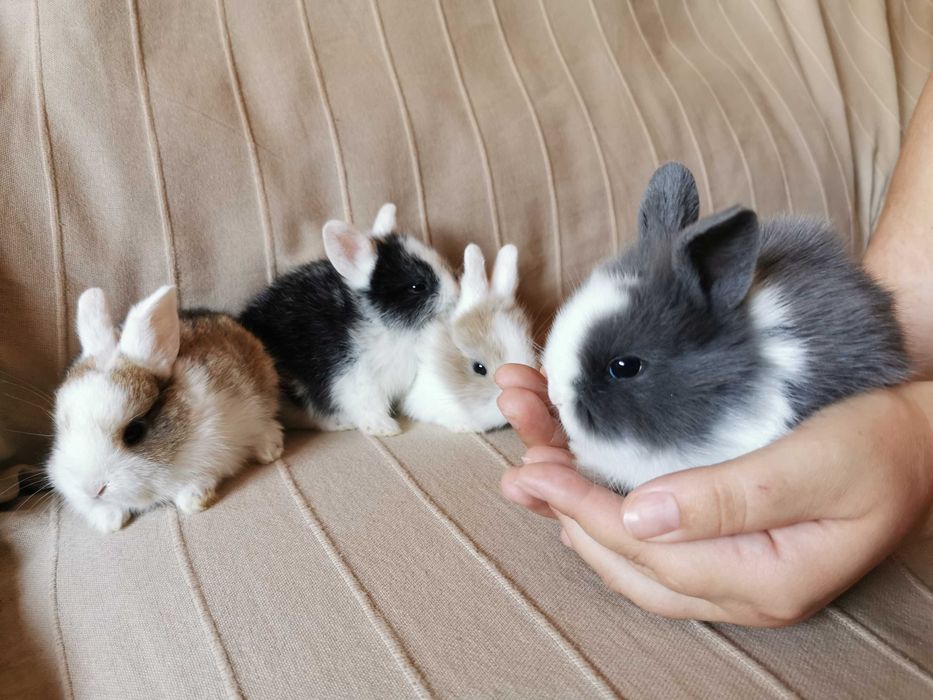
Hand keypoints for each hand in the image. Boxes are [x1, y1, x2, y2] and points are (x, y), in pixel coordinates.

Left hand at [496, 364, 932, 625]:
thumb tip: (640, 518)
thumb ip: (733, 496)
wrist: (918, 432)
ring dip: (573, 503)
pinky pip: (647, 530)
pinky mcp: (720, 536)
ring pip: (629, 547)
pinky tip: (571, 478)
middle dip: (564, 508)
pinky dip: (602, 499)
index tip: (535, 472)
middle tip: (518, 467)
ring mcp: (727, 563)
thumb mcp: (818, 466)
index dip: (586, 511)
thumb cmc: (881, 444)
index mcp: (763, 578)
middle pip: (626, 557)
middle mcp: (736, 583)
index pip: (650, 553)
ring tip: (529, 461)